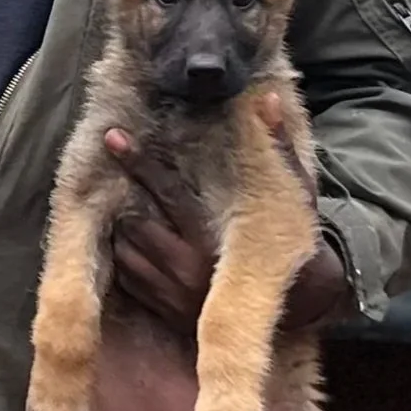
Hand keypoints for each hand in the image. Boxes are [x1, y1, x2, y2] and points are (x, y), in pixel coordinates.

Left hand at [103, 131, 355, 336]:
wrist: (301, 307)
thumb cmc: (293, 239)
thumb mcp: (294, 193)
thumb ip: (277, 147)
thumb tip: (267, 99)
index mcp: (213, 238)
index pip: (166, 193)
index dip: (137, 163)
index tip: (113, 138)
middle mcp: (188, 269)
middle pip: (135, 224)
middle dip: (120, 196)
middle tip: (108, 169)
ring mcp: (173, 295)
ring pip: (125, 252)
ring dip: (119, 226)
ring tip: (119, 202)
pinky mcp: (167, 311)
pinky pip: (129, 280)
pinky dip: (123, 256)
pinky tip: (127, 237)